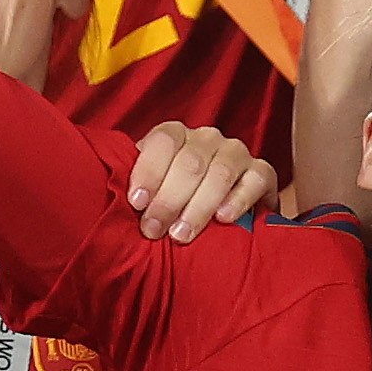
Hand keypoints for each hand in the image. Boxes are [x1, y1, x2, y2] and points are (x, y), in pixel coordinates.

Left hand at [127, 119, 279, 241]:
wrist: (222, 210)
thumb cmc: (175, 201)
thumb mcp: (152, 190)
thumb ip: (137, 191)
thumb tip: (108, 206)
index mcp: (176, 135)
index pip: (163, 141)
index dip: (149, 171)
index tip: (137, 203)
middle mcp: (207, 138)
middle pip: (189, 162)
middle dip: (169, 199)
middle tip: (154, 230)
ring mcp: (236, 152)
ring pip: (220, 172)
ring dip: (198, 206)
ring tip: (181, 234)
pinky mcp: (262, 172)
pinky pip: (255, 180)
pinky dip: (238, 199)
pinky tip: (223, 219)